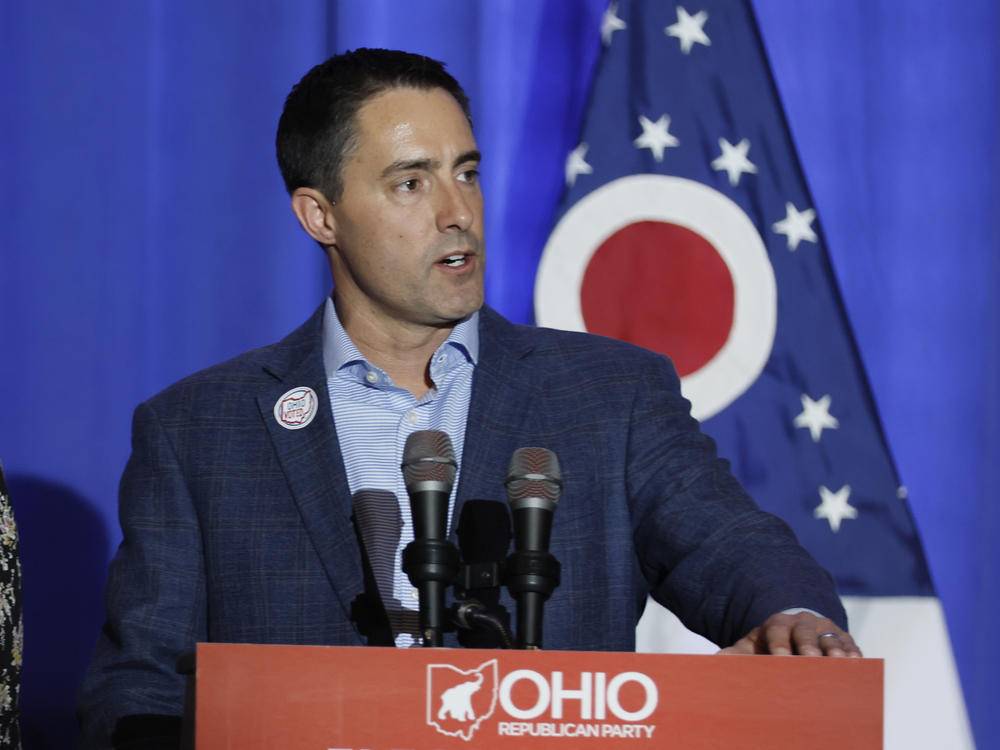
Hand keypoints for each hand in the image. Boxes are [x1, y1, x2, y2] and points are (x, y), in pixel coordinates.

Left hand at [718, 611, 861, 656]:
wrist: (794, 637)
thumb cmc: (767, 649)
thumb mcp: (750, 649)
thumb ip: (733, 656)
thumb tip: (712, 664)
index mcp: (776, 623)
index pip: (776, 631)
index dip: (779, 645)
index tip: (780, 661)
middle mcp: (801, 622)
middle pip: (804, 632)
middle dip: (808, 647)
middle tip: (812, 662)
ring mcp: (824, 628)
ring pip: (830, 636)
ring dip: (834, 650)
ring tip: (838, 663)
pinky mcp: (844, 638)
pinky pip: (850, 644)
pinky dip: (853, 653)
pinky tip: (857, 664)